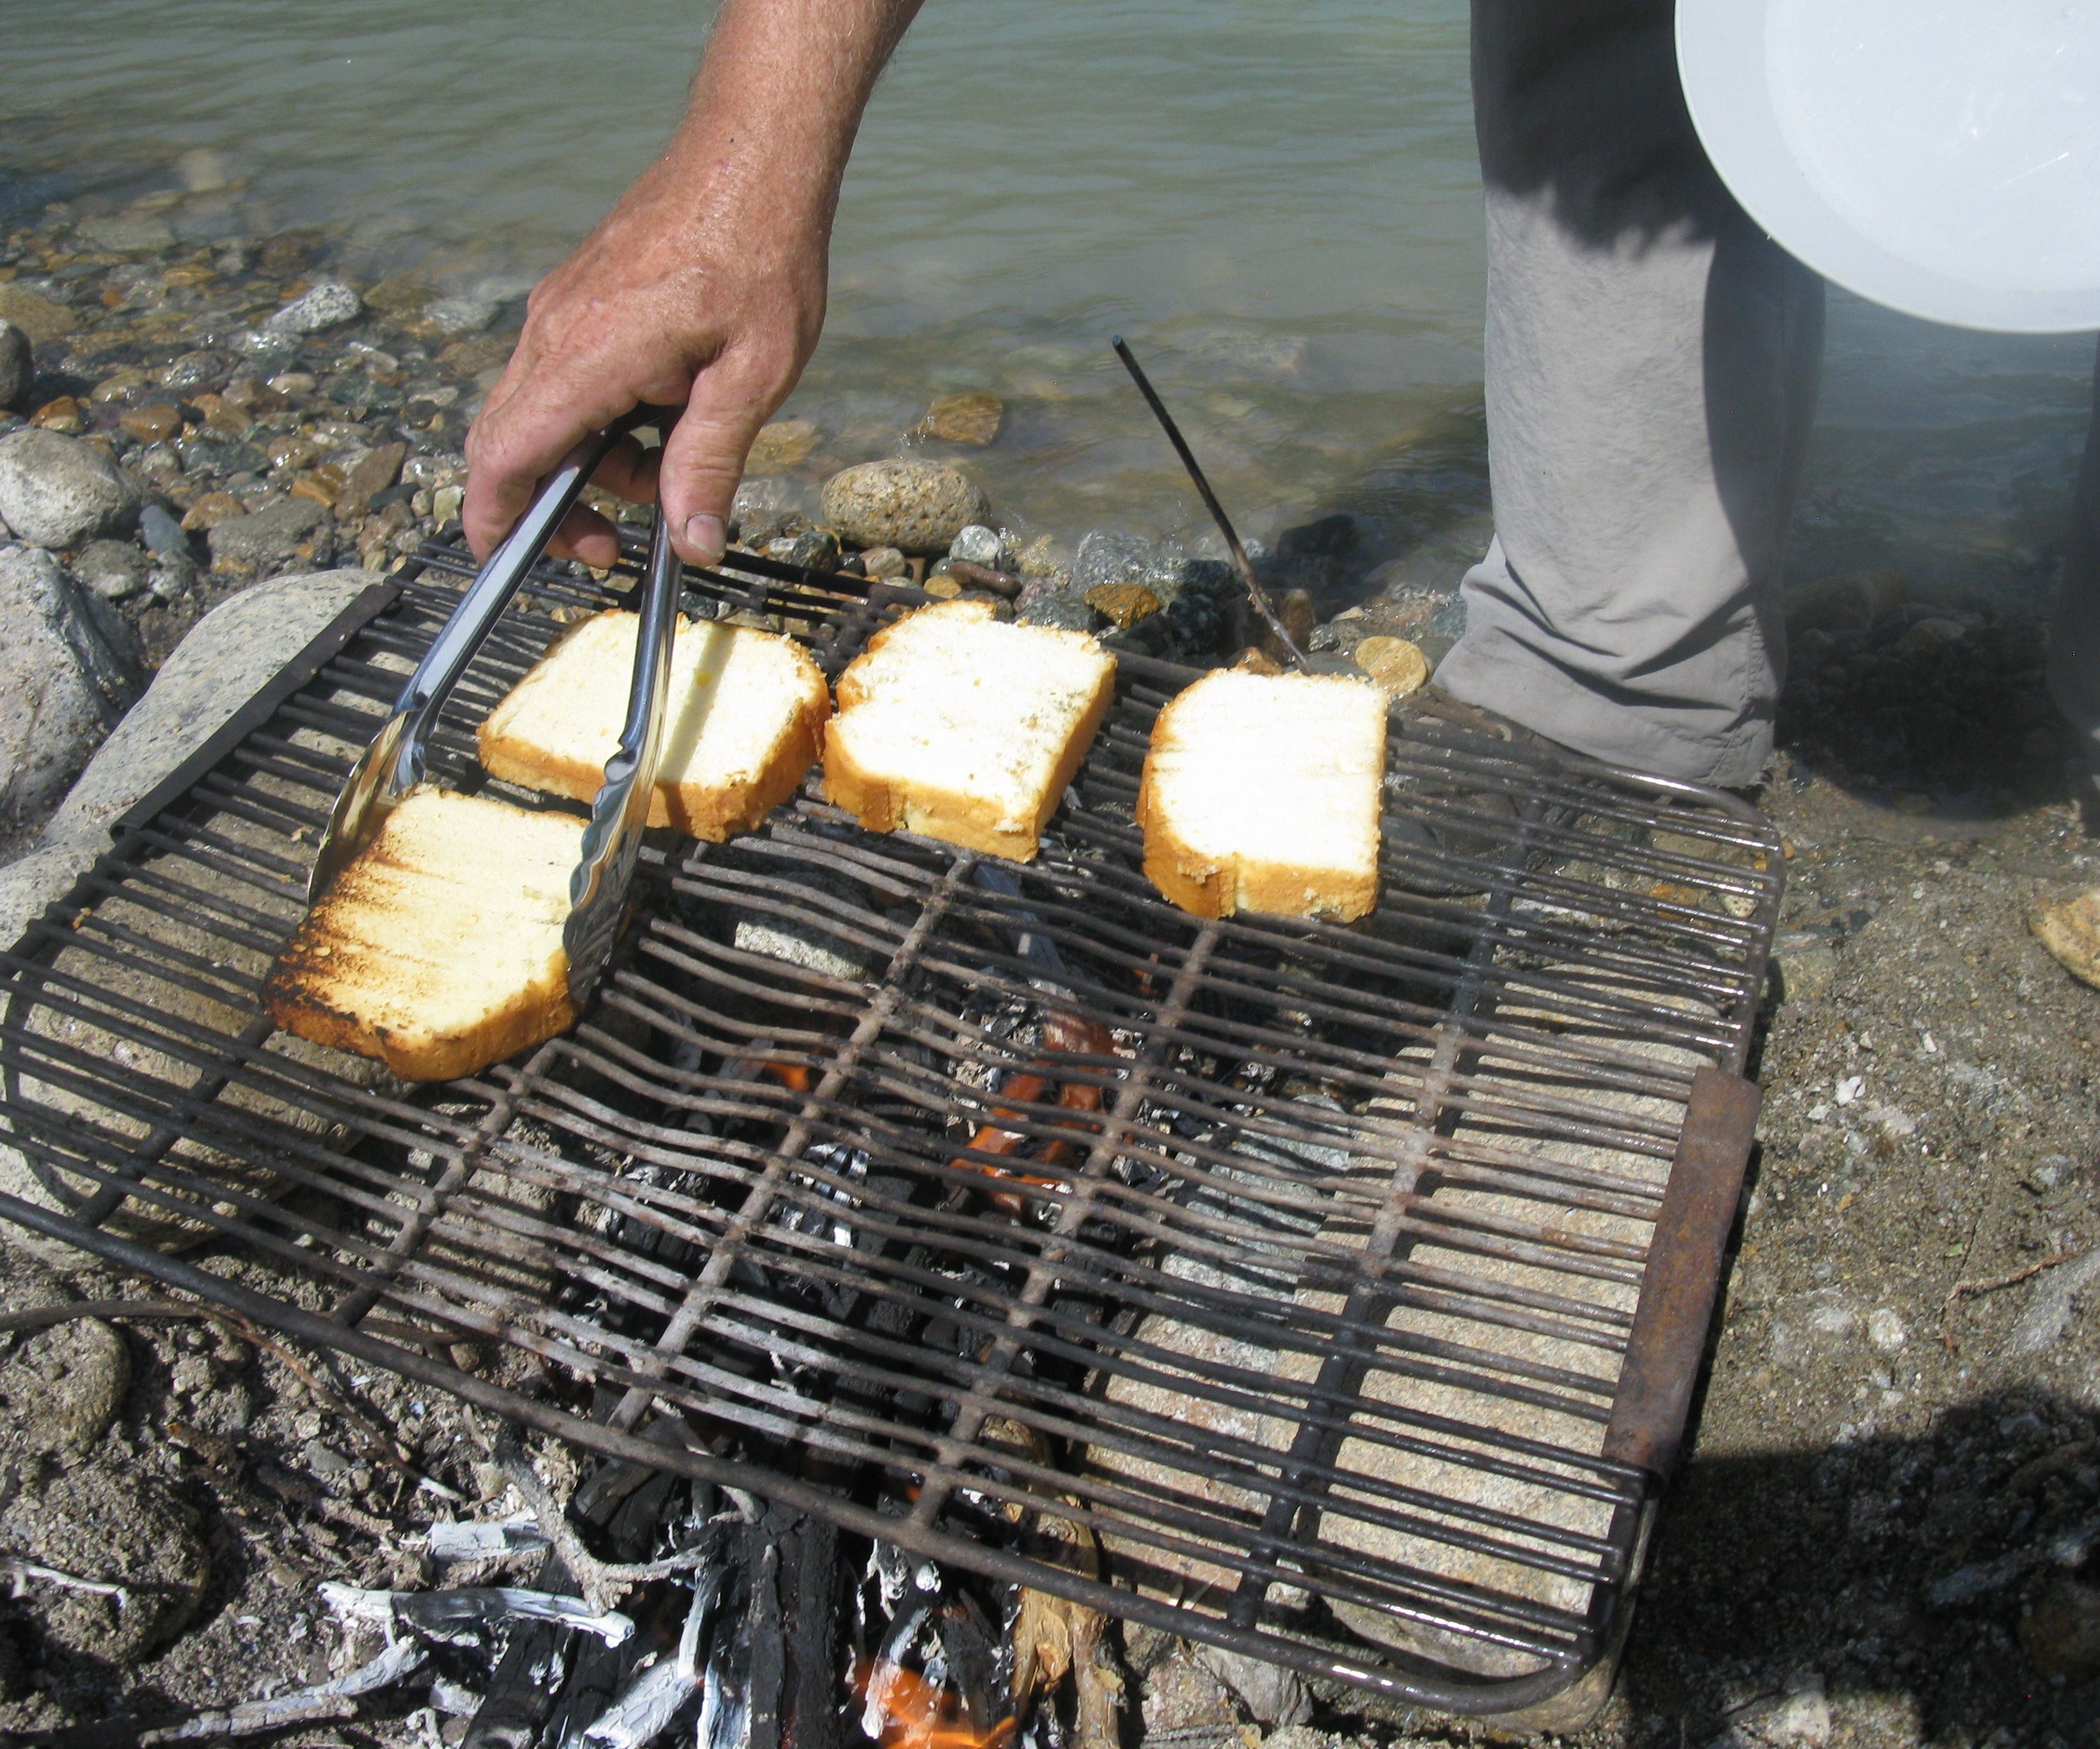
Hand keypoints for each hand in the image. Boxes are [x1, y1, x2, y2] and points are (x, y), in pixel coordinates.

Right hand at [463, 0, 921, 569]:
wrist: (754, 156)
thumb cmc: (760, 255)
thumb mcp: (753, 379)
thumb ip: (710, 465)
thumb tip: (691, 544)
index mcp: (588, 355)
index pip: (503, 458)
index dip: (497, 522)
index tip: (513, 562)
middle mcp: (554, 331)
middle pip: (511, 445)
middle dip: (556, 505)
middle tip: (622, 539)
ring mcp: (560, 311)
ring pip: (543, 416)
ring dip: (594, 459)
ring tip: (673, 460)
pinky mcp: (578, 300)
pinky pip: (566, 381)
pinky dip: (602, 418)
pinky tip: (668, 409)